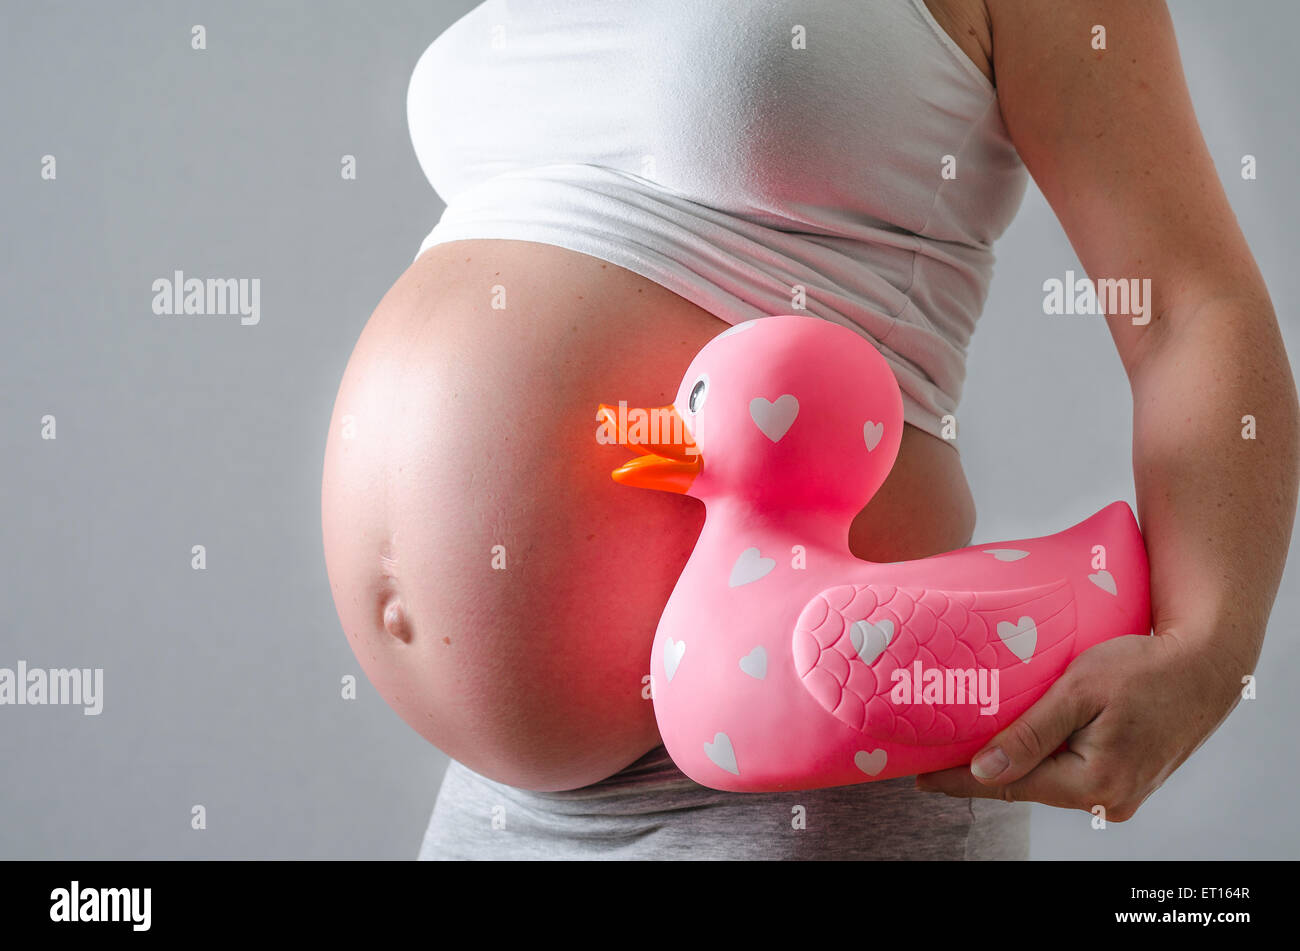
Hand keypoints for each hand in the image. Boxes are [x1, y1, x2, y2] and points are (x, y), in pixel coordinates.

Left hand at [914, 629, 1246, 820]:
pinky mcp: (1127, 777)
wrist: (1207, 663)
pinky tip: (1018, 741)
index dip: (960, 780)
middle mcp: (1108, 799)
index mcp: (1094, 782)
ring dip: (1014, 762)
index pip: (1008, 786)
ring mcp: (1121, 791)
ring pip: (1048, 779)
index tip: (919, 777)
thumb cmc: (1144, 667)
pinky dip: (1043, 757)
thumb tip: (982, 771)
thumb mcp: (1079, 691)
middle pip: (1027, 785)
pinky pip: (1070, 772)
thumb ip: (1029, 734)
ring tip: (967, 745)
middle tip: (933, 753)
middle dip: (982, 770)